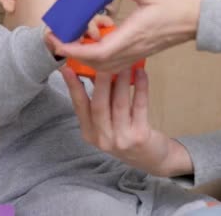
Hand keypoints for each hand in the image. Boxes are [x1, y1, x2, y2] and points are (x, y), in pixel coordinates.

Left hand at [48, 0, 201, 71]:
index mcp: (132, 35)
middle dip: (72, 54)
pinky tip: (91, 45)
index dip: (73, 49)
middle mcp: (132, 49)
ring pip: (104, 66)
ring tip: (69, 41)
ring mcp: (136, 53)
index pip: (96, 52)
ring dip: (84, 58)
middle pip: (95, 64)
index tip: (56, 40)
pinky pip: (113, 63)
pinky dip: (97, 58)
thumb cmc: (177, 4)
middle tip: (54, 39)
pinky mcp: (139, 52)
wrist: (199, 20)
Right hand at [60, 66, 193, 176]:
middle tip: (104, 61)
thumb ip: (102, 102)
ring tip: (125, 63)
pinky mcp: (140, 137)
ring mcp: (121, 139)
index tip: (67, 68)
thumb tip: (97, 71)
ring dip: (122, 81)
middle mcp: (103, 138)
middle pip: (98, 105)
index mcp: (90, 134)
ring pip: (119, 104)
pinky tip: (142, 74)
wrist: (153, 159)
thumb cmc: (127, 135)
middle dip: (101, 81)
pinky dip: (140, 88)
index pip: (79, 107)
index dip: (73, 87)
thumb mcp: (109, 123)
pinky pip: (139, 106)